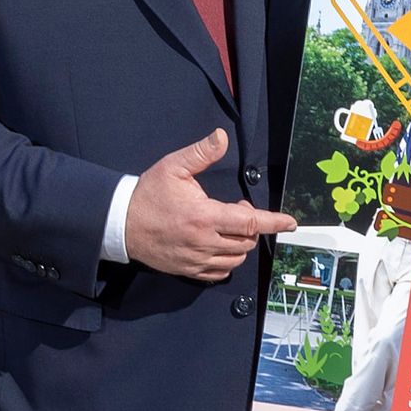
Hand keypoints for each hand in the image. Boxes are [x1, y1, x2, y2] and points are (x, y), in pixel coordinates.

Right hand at [127, 129, 292, 282]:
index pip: (250, 221)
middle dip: (251, 227)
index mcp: (204, 216)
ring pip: (236, 259)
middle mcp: (204, 242)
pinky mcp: (188, 270)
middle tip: (238, 211)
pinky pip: (219, 273)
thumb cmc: (147, 195)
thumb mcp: (172, 167)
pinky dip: (227, 262)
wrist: (121, 224)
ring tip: (228, 228)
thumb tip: (221, 138)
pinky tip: (220, 247)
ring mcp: (196, 259)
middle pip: (246, 241)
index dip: (274, 221)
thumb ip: (201, 153)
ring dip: (240, 244)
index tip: (289, 222)